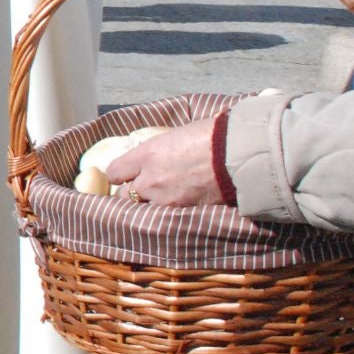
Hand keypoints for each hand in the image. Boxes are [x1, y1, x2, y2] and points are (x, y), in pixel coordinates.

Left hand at [104, 118, 220, 208]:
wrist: (239, 154)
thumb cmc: (211, 136)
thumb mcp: (174, 136)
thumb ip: (157, 151)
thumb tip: (152, 157)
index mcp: (146, 155)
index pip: (114, 172)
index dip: (119, 174)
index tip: (124, 175)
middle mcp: (149, 180)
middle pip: (124, 195)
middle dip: (131, 192)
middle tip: (141, 189)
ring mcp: (165, 200)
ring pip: (143, 210)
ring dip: (149, 205)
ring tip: (161, 200)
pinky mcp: (182, 213)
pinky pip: (164, 217)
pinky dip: (167, 214)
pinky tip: (175, 207)